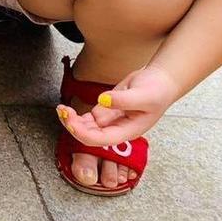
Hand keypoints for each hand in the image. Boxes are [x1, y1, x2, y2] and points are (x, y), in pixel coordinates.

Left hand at [56, 65, 180, 147]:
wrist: (160, 81)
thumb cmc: (157, 90)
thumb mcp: (143, 94)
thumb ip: (123, 100)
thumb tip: (102, 100)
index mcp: (128, 131)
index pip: (101, 139)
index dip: (83, 133)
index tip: (71, 120)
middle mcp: (117, 129)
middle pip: (90, 135)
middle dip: (74, 126)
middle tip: (62, 111)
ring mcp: (111, 121)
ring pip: (86, 127)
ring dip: (72, 121)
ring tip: (61, 108)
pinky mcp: (106, 110)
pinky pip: (88, 118)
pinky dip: (76, 115)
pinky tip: (67, 109)